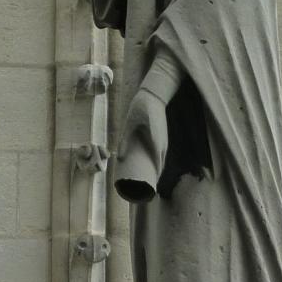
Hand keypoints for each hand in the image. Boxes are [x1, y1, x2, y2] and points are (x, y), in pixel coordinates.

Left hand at [115, 86, 169, 201]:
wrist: (154, 94)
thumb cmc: (141, 107)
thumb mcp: (129, 123)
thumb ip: (125, 140)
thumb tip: (118, 157)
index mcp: (155, 139)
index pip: (157, 162)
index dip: (154, 175)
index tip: (149, 186)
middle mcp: (162, 141)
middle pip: (160, 164)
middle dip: (154, 177)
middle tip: (146, 188)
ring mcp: (163, 139)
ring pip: (161, 159)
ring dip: (157, 170)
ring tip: (149, 180)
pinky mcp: (162, 136)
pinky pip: (161, 153)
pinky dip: (157, 162)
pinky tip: (152, 166)